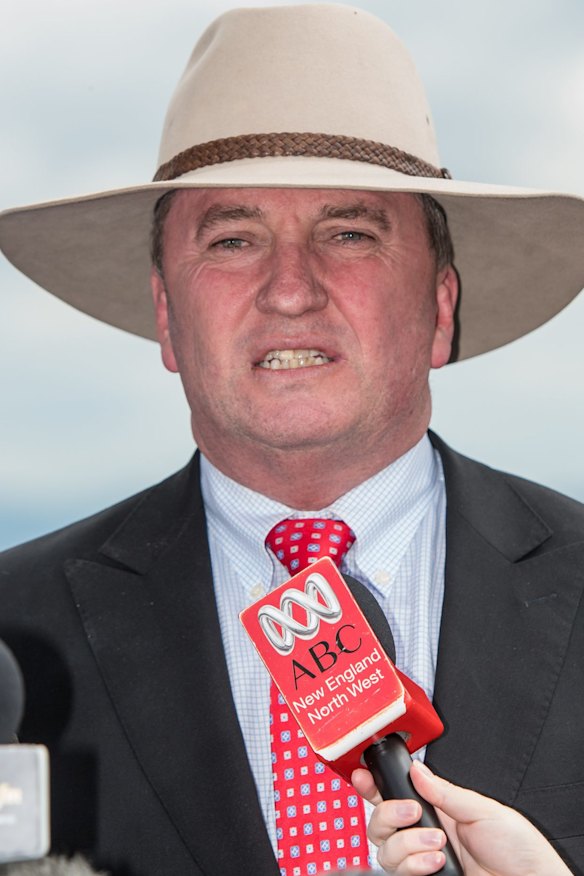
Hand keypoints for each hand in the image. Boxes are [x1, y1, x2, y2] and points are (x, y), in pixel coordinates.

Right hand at [352, 759, 570, 875]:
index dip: (373, 786)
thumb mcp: (484, 810)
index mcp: (439, 812)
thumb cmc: (519, 849)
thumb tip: (417, 770)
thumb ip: (446, 792)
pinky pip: (399, 874)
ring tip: (438, 846)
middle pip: (379, 825)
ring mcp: (423, 863)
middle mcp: (424, 837)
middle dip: (389, 815)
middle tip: (413, 813)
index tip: (362, 776)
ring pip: (385, 851)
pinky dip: (414, 865)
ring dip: (408, 844)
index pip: (396, 796)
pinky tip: (435, 864)